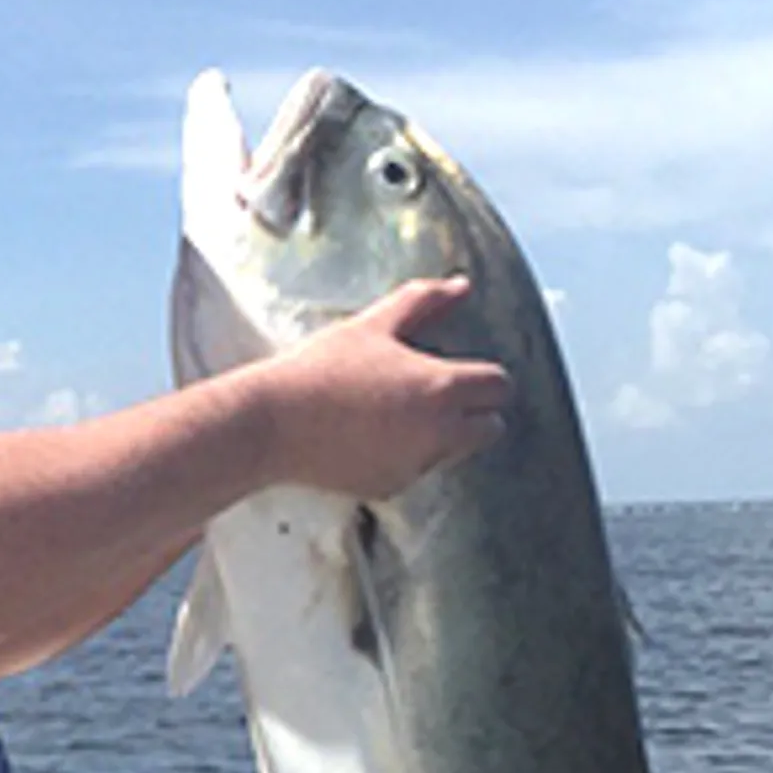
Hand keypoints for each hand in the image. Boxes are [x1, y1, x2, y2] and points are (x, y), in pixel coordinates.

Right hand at [257, 276, 510, 499]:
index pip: (499, 387)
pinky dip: (403, 456)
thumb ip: (424, 302)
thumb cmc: (322, 366)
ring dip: (440, 435)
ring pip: (453, 451)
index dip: (485, 377)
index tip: (460, 371)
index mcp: (441, 388)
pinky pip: (415, 470)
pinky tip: (366, 437)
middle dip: (474, 412)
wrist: (273, 423)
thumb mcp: (373, 325)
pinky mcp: (391, 488)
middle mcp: (439, 433)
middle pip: (490, 427)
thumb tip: (462, 284)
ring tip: (392, 413)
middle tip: (435, 394)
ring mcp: (416, 465)